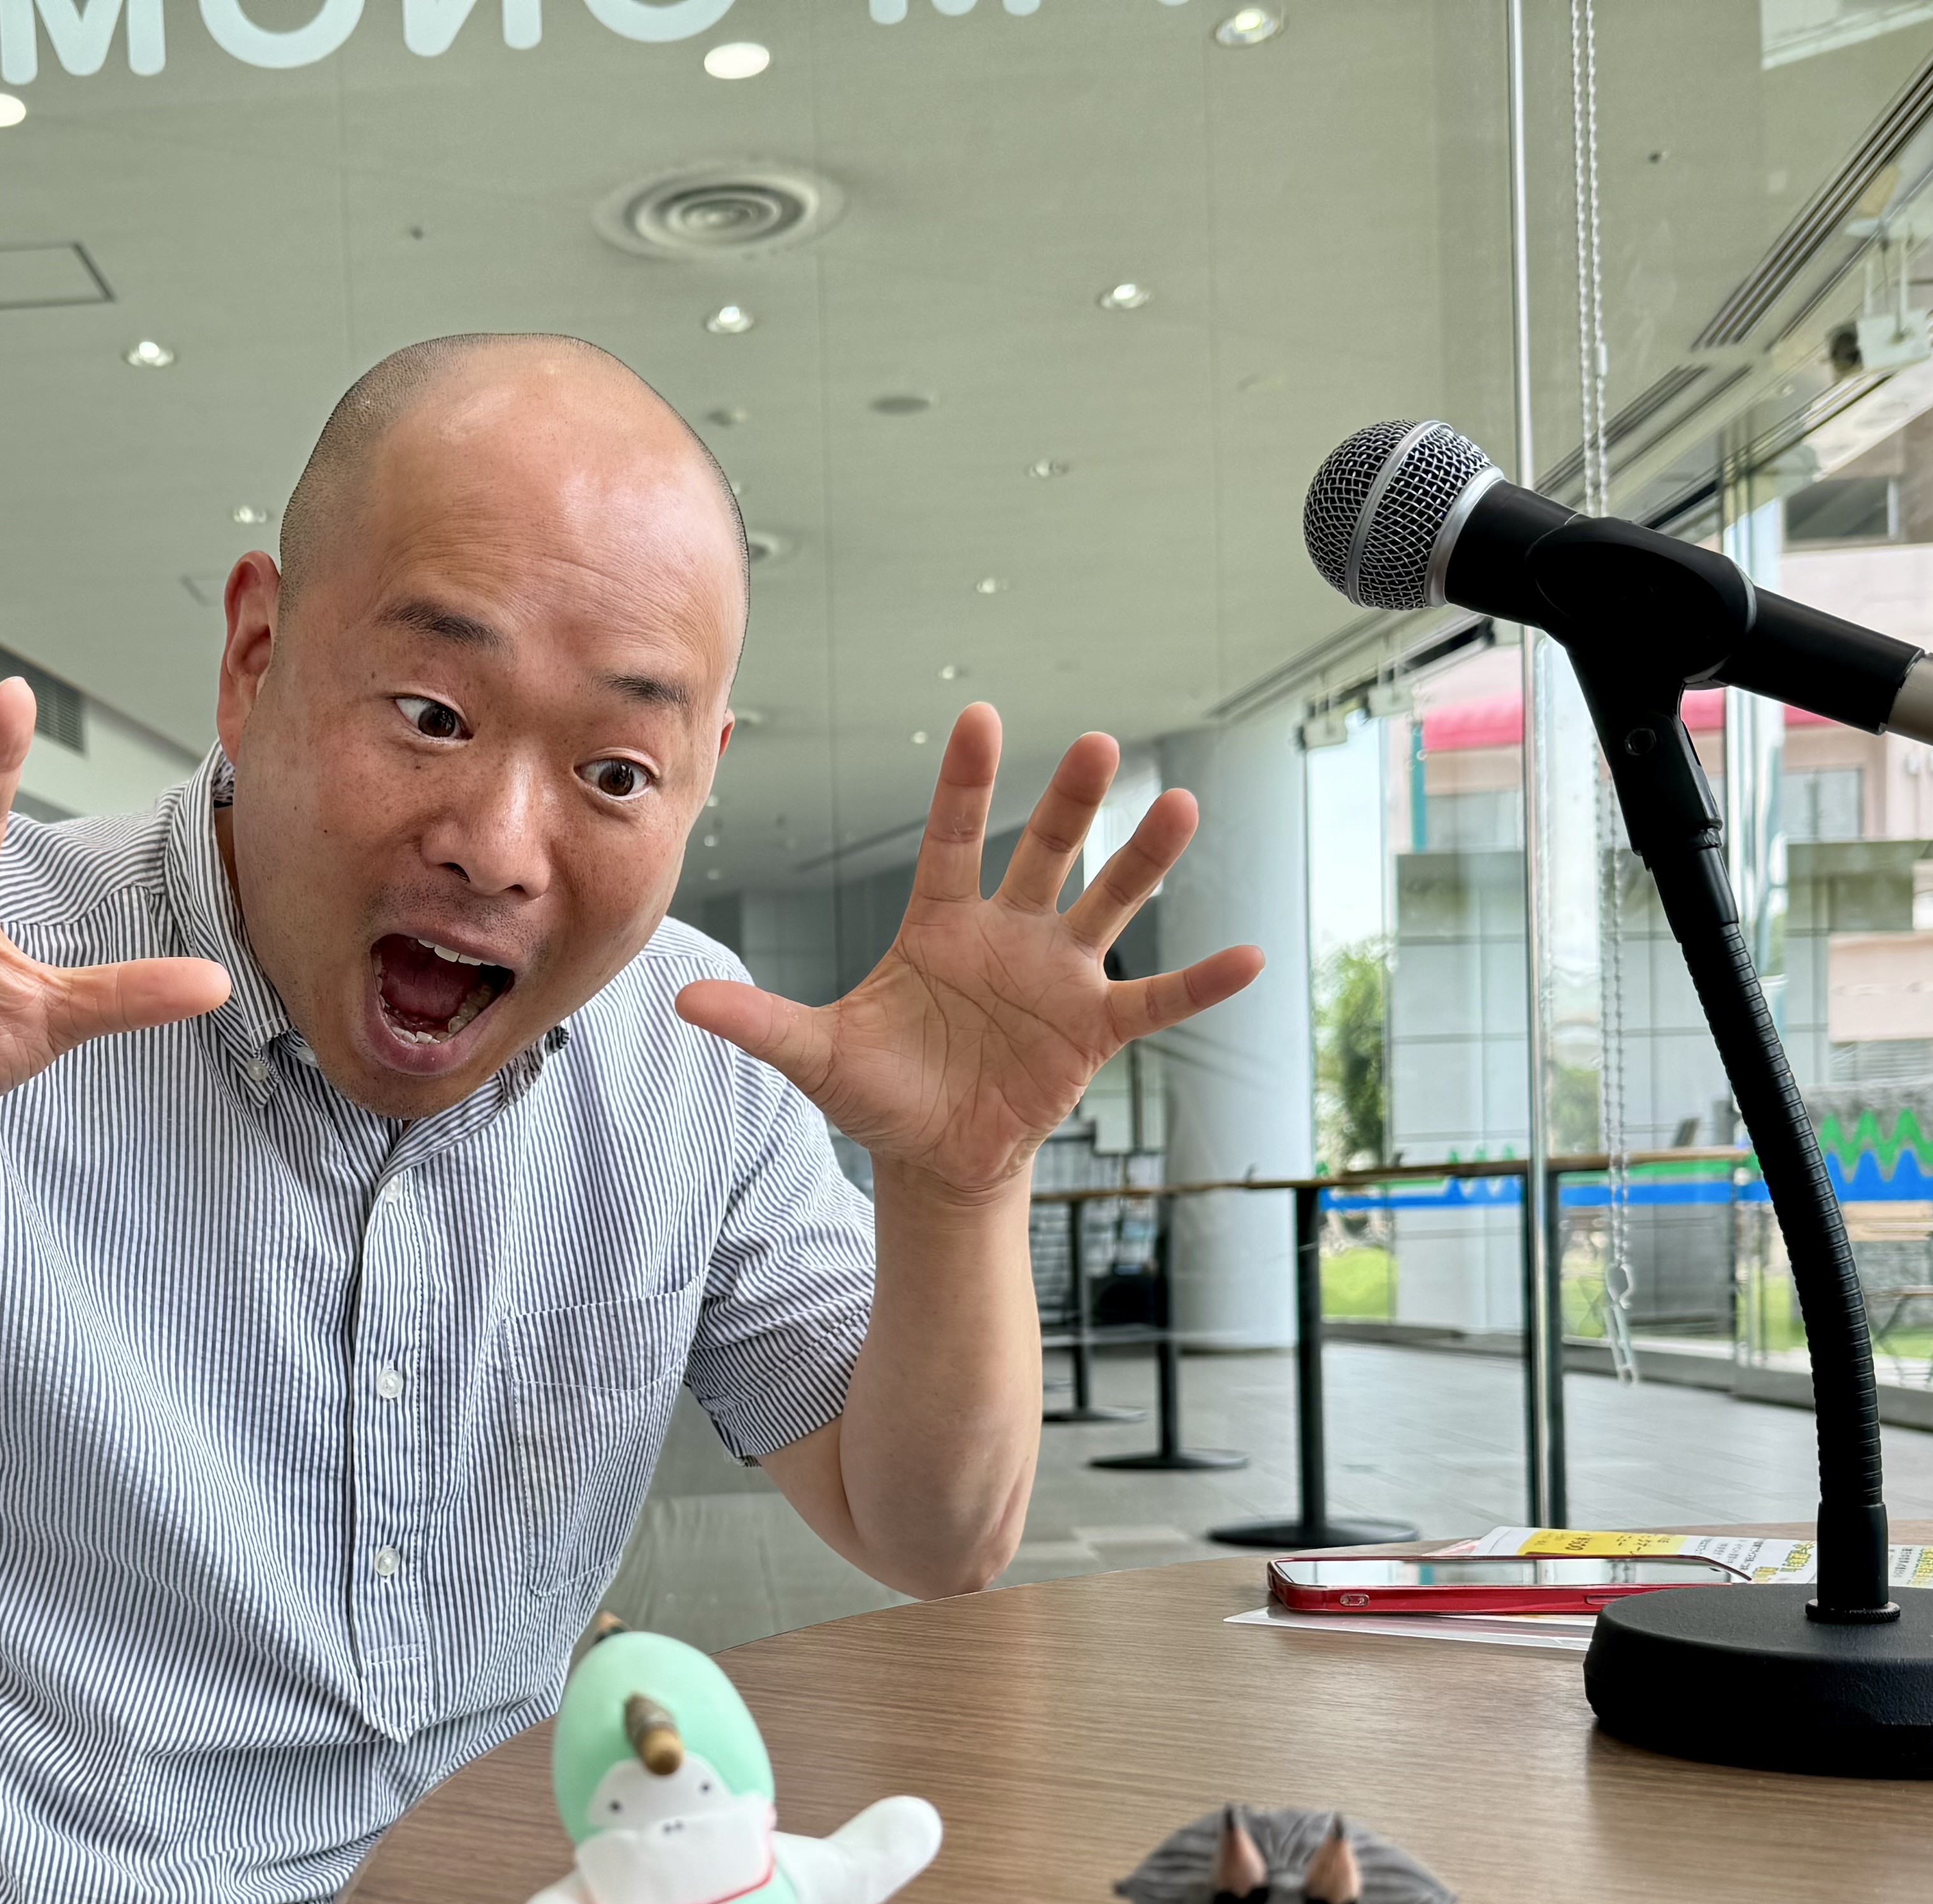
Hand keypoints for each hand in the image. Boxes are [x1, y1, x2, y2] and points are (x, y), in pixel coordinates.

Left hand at [672, 708, 1261, 1204]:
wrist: (935, 1156)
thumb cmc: (880, 1091)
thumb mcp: (816, 1056)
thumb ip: (760, 1022)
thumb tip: (681, 999)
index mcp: (938, 925)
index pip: (951, 839)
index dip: (964, 785)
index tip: (981, 719)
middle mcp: (1007, 934)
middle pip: (1043, 853)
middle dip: (1068, 802)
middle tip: (1096, 744)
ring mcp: (1056, 977)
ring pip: (1106, 904)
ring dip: (1144, 860)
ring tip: (1180, 806)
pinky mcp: (1092, 1029)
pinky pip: (1155, 1001)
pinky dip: (1201, 982)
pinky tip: (1251, 957)